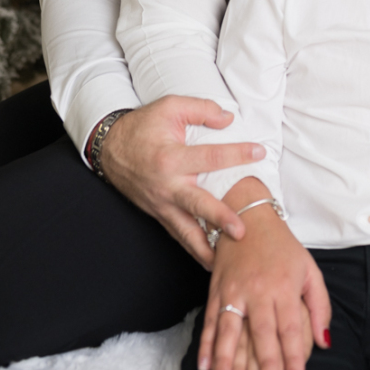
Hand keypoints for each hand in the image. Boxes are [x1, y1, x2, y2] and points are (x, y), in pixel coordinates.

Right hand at [98, 96, 265, 266]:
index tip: (259, 152)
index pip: (210, 157)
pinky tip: (209, 259)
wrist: (110, 148)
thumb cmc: (142, 126)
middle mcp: (166, 186)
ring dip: (205, 248)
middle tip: (240, 230)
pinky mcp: (158, 214)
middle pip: (197, 206)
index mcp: (170, 158)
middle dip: (219, 219)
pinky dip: (193, 248)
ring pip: (185, 231)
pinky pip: (178, 234)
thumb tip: (228, 119)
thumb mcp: (169, 107)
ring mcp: (161, 204)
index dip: (237, 154)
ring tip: (225, 262)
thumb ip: (201, 109)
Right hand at [199, 178, 330, 369]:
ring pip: (229, 329)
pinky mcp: (215, 289)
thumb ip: (320, 306)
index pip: (289, 328)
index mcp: (283, 285)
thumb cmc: (282, 247)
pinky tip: (205, 367)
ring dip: (227, 360)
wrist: (248, 214)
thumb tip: (325, 342)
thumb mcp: (309, 269)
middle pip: (261, 333)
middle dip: (264, 366)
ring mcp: (233, 289)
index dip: (292, 358)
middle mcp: (258, 289)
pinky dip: (206, 344)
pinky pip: (209, 320)